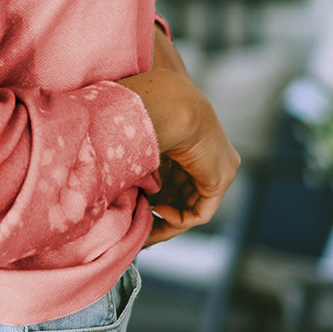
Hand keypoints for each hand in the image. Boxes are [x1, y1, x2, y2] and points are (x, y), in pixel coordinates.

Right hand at [120, 32, 240, 244]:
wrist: (169, 103)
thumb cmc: (145, 112)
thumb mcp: (138, 142)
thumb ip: (135, 165)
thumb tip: (111, 185)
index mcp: (186, 141)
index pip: (172, 178)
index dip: (152, 195)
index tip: (133, 209)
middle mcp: (206, 155)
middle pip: (182, 194)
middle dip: (158, 212)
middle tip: (137, 228)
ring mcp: (218, 167)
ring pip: (190, 207)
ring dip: (165, 220)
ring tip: (143, 227)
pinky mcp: (221, 179)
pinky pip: (201, 212)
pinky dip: (178, 219)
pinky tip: (157, 211)